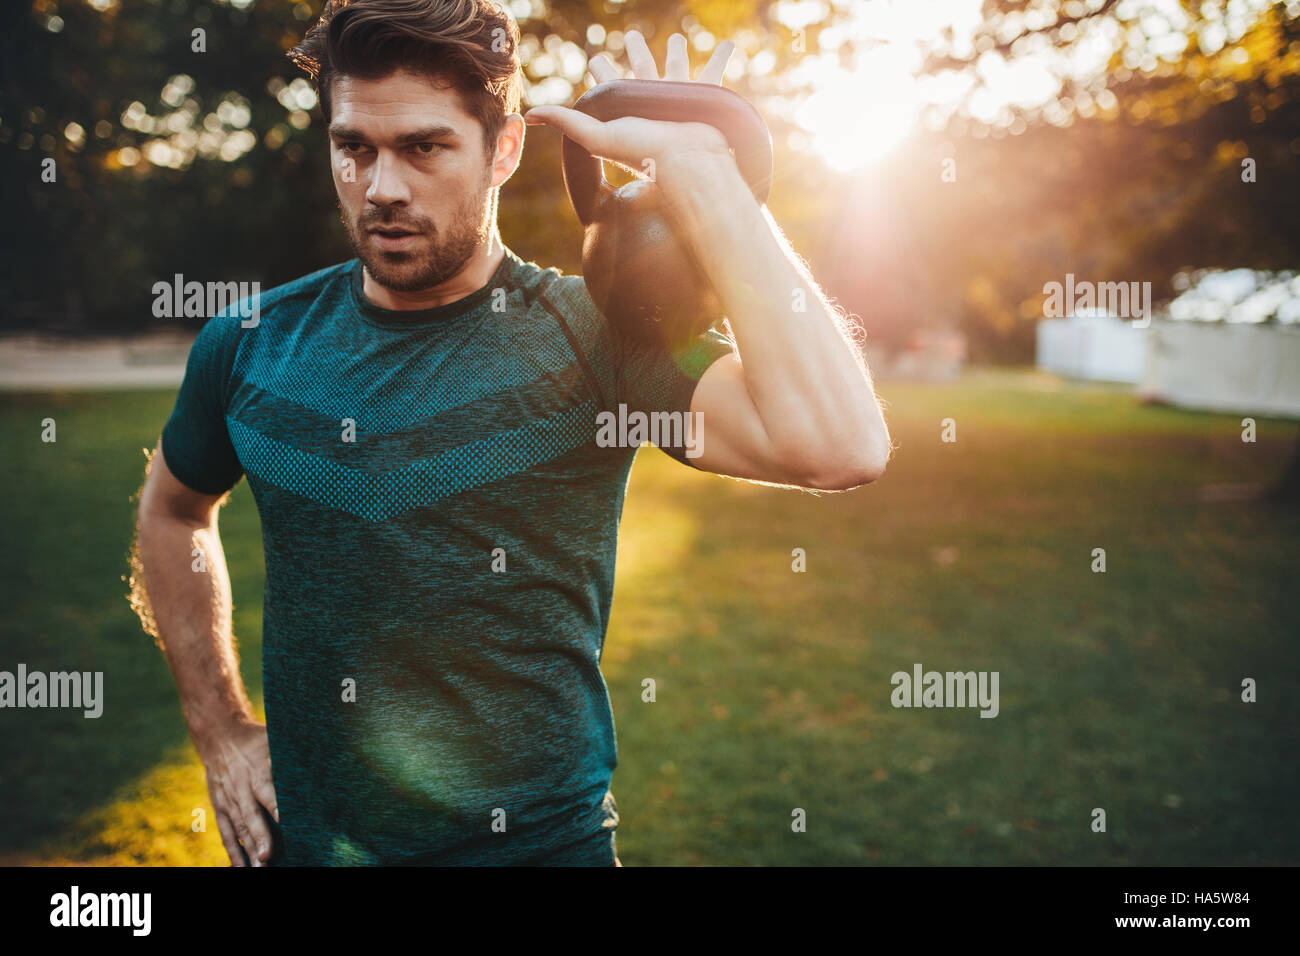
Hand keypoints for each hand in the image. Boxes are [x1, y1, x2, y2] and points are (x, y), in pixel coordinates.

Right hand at [195, 717, 278, 866]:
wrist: (220, 736)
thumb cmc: (257, 740)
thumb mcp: (273, 739)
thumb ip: (292, 754)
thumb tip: (324, 759)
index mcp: (256, 769)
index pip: (266, 789)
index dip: (275, 805)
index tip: (285, 821)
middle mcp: (240, 787)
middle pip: (250, 815)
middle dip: (260, 837)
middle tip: (269, 856)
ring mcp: (227, 800)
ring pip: (238, 828)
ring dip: (248, 850)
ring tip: (259, 867)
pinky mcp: (219, 808)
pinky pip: (226, 832)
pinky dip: (233, 851)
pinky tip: (242, 867)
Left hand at [524, 30, 736, 177]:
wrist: (686, 163)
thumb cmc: (643, 152)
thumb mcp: (597, 135)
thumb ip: (565, 122)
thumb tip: (527, 116)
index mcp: (627, 108)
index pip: (609, 85)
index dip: (601, 70)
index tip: (595, 57)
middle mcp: (652, 102)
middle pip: (642, 71)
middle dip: (637, 53)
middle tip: (633, 36)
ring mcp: (679, 100)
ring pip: (676, 68)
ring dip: (677, 53)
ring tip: (678, 39)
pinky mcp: (704, 98)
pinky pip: (714, 72)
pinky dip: (722, 57)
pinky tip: (728, 44)